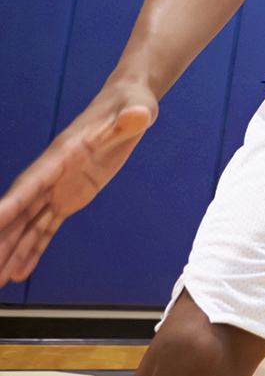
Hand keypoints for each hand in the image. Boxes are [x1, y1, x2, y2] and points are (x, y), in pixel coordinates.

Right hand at [0, 82, 157, 280]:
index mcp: (62, 155)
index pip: (31, 184)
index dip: (11, 204)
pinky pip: (47, 226)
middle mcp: (52, 175)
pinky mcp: (70, 197)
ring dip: (13, 250)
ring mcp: (59, 188)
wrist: (128, 106)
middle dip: (4, 238)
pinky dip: (34, 248)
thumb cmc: (129, 106)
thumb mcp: (135, 112)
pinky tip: (22, 269)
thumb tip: (139, 114)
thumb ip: (132, 118)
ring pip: (29, 223)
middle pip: (21, 211)